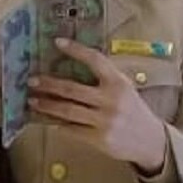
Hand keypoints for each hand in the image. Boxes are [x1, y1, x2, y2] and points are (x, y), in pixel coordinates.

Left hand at [28, 38, 166, 171]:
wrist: (150, 140)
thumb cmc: (133, 109)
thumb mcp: (124, 87)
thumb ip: (104, 77)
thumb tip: (70, 65)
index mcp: (118, 82)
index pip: (95, 60)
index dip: (76, 49)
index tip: (57, 42)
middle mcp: (111, 100)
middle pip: (72, 89)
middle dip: (48, 84)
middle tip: (32, 80)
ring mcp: (104, 121)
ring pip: (67, 110)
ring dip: (47, 105)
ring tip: (32, 100)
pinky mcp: (98, 139)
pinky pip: (71, 129)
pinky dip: (57, 123)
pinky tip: (46, 118)